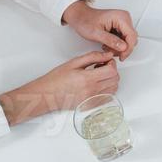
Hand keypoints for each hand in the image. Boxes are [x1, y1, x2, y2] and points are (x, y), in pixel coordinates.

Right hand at [0, 50, 119, 125]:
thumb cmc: (56, 79)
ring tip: (98, 76)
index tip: (106, 61)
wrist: (46, 95)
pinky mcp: (90, 106)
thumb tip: (107, 55)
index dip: (112, 63)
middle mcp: (91, 91)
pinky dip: (107, 90)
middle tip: (102, 67)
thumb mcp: (73, 63)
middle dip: (112, 71)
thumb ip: (92, 57)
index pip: (112, 71)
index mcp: (87, 79)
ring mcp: (91, 100)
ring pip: (113, 89)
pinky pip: (107, 98)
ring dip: (110, 80)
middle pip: (115, 80)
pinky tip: (97, 85)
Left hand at [62, 0, 138, 57]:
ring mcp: (123, 22)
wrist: (80, 17)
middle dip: (122, 49)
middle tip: (110, 52)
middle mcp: (124, 18)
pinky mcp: (120, 26)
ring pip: (128, 40)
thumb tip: (123, 47)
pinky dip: (117, 45)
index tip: (121, 56)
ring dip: (119, 47)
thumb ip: (110, 40)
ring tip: (107, 47)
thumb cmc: (85, 21)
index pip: (132, 36)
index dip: (128, 49)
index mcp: (121, 17)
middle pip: (132, 39)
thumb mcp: (96, 33)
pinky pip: (124, 38)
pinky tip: (108, 45)